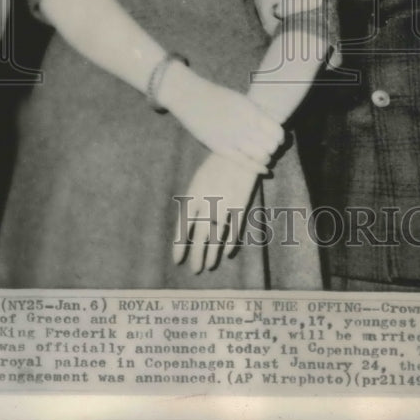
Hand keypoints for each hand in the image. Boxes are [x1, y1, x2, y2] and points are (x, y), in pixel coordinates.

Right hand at [158, 62, 283, 174]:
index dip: (280, 138)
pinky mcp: (221, 148)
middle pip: (271, 146)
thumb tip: (273, 122)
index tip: (278, 139)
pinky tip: (264, 169)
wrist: (190, 97)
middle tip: (271, 148)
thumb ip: (256, 113)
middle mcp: (245, 126)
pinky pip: (245, 163)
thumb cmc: (217, 96)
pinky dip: (257, 168)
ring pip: (261, 156)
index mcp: (252, 112)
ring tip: (265, 157)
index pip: (277, 132)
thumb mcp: (242, 100)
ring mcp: (233, 138)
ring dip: (266, 158)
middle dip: (274, 149)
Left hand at [173, 154, 259, 272]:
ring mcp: (225, 204)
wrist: (240, 149)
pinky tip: (227, 253)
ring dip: (212, 253)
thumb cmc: (216, 164)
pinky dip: (231, 242)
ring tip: (209, 266)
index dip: (180, 244)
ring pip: (217, 235)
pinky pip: (235, 228)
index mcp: (194, 194)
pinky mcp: (241, 203)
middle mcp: (208, 201)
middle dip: (197, 255)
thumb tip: (189, 226)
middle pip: (200, 235)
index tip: (178, 260)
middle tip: (195, 270)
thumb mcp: (199, 180)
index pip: (184, 225)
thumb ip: (194, 201)